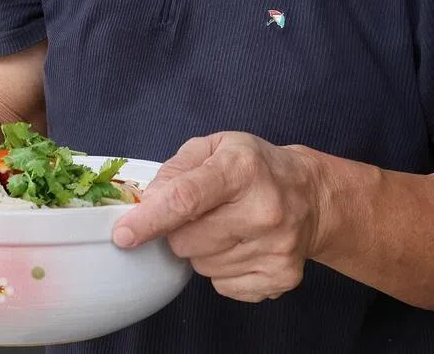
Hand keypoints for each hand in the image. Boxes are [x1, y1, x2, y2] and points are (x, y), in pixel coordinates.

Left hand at [111, 132, 322, 302]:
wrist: (310, 194)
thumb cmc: (254, 166)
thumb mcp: (214, 147)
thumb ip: (175, 170)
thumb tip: (147, 204)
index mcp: (242, 168)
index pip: (187, 198)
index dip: (150, 219)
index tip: (124, 234)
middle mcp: (263, 208)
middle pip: (187, 240)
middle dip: (180, 231)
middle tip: (202, 212)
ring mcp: (275, 247)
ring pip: (202, 266)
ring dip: (202, 250)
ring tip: (228, 226)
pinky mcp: (281, 276)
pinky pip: (223, 286)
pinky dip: (222, 270)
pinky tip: (241, 245)